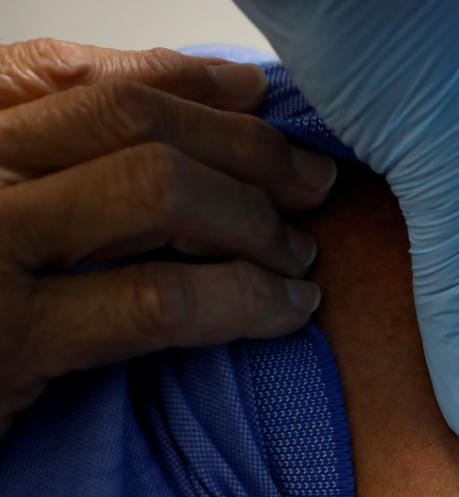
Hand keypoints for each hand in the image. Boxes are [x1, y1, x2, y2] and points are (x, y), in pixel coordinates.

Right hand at [0, 39, 338, 434]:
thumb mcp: (1, 211)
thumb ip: (71, 148)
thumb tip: (202, 84)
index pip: (93, 79)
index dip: (196, 85)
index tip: (264, 103)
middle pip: (138, 123)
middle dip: (249, 149)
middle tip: (311, 184)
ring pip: (157, 191)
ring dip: (254, 222)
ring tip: (298, 257)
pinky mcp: (15, 340)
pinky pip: (159, 301)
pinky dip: (244, 300)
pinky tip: (286, 311)